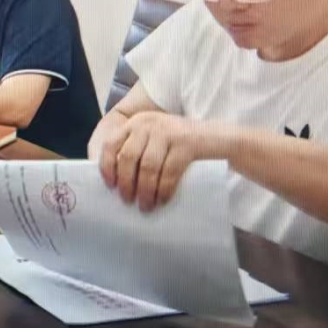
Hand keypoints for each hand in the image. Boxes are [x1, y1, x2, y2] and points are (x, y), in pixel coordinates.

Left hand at [94, 110, 209, 210]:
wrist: (220, 138)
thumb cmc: (182, 145)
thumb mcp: (155, 140)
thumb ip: (137, 150)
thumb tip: (116, 180)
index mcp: (137, 122)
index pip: (111, 143)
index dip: (106, 166)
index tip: (109, 185)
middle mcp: (148, 123)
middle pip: (128, 157)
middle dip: (126, 183)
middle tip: (127, 200)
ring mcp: (168, 132)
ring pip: (147, 167)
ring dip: (144, 190)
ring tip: (145, 206)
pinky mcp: (186, 144)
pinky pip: (169, 172)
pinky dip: (164, 189)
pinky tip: (162, 200)